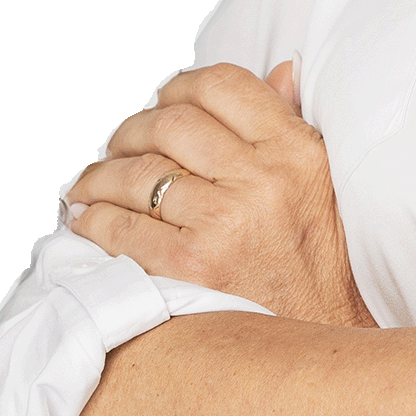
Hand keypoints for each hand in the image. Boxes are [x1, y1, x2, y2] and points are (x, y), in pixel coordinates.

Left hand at [64, 62, 375, 328]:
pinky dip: (93, 219)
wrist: (327, 343)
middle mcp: (263, 179)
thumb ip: (293, 124)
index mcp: (297, 149)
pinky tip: (88, 219)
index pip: (221, 85)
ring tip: (92, 183)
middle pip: (170, 123)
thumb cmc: (322, 264)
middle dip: (131, 130)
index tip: (162, 103)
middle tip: (119, 145)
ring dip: (100, 174)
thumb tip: (278, 72)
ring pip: (137, 173)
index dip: (179, 87)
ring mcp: (225, 224)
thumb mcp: (323, 182)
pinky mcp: (192, 269)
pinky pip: (121, 228)